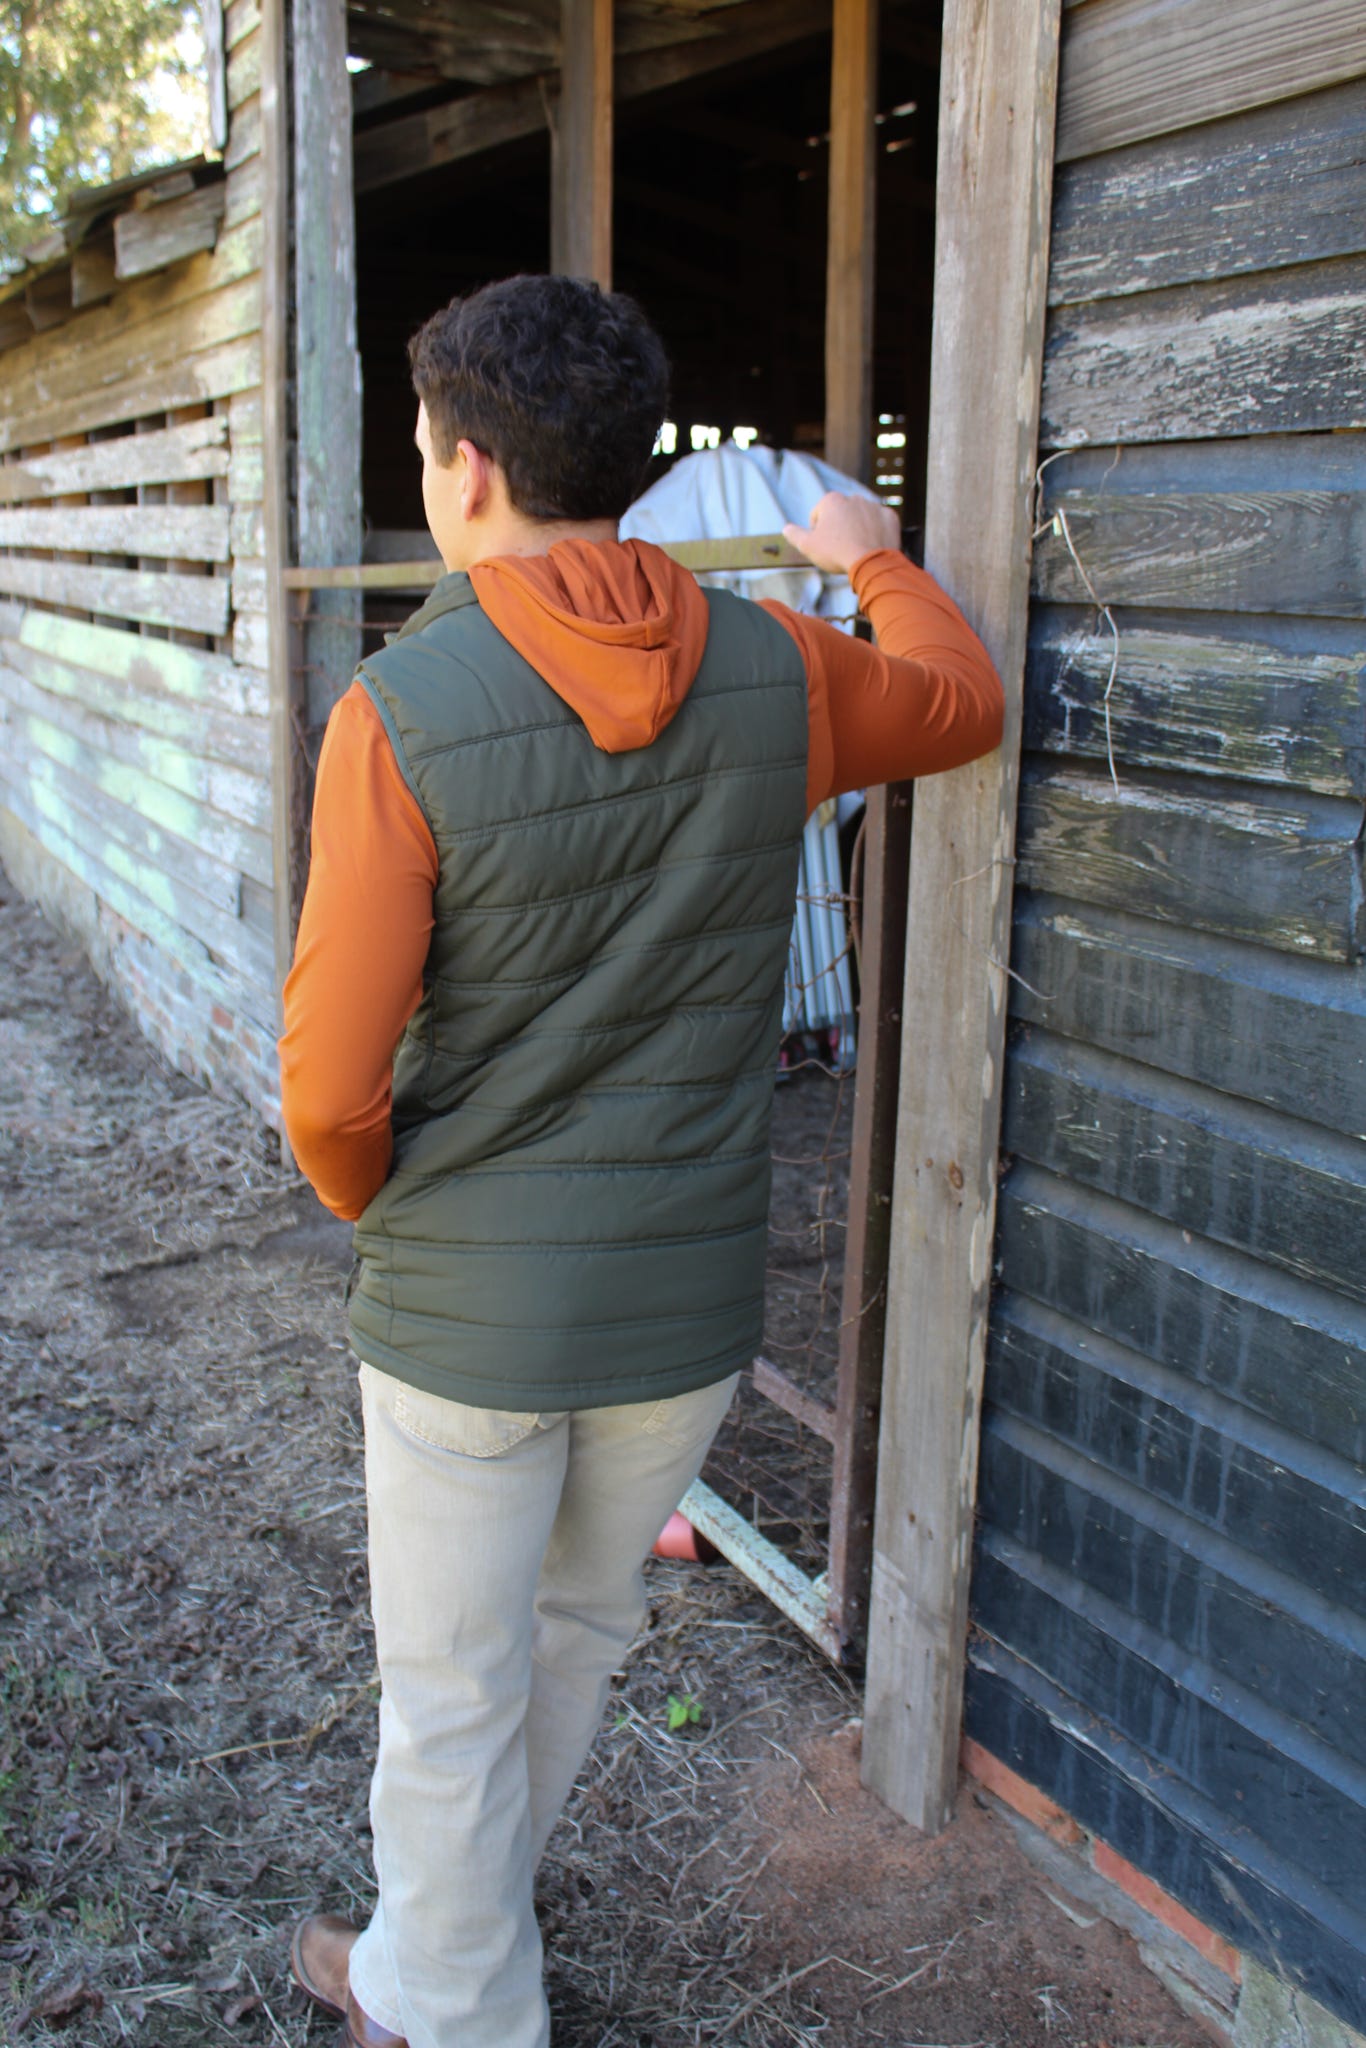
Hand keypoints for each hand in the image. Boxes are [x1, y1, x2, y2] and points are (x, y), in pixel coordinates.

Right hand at [782, 491, 901, 575]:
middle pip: (841, 515)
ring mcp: (874, 506)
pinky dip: (876, 532)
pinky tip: (872, 545)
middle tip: (841, 549)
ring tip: (857, 549)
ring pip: (861, 518)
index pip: (818, 516)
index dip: (818, 533)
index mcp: (832, 500)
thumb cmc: (836, 553)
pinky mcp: (890, 517)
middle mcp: (853, 497)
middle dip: (840, 529)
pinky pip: (880, 523)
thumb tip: (786, 528)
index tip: (825, 546)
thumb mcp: (808, 546)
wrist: (871, 562)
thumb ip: (794, 534)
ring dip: (858, 529)